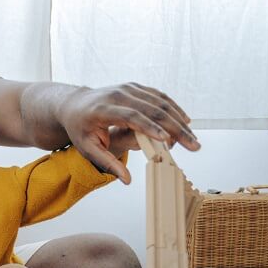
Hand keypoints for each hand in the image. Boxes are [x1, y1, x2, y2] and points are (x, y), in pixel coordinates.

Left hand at [57, 83, 197, 184]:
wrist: (75, 104)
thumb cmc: (80, 129)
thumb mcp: (87, 148)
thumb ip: (107, 163)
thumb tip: (126, 180)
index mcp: (103, 109)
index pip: (131, 117)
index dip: (150, 128)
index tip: (166, 140)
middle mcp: (118, 95)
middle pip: (152, 109)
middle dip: (175, 128)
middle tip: (192, 145)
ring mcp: (128, 88)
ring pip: (159, 102)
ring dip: (179, 120)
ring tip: (192, 138)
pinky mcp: (135, 87)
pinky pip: (158, 97)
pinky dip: (173, 109)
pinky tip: (185, 122)